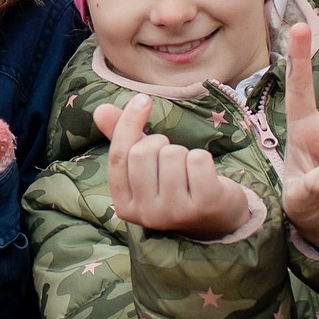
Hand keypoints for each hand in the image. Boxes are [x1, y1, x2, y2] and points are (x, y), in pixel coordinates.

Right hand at [91, 94, 256, 237]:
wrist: (217, 219)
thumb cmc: (176, 186)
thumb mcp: (146, 167)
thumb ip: (123, 140)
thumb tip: (100, 110)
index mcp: (125, 205)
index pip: (118, 157)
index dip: (128, 123)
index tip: (142, 100)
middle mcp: (147, 214)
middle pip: (142, 153)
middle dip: (159, 142)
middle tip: (171, 155)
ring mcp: (175, 212)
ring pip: (172, 154)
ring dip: (183, 153)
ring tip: (188, 171)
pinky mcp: (205, 205)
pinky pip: (197, 159)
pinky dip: (203, 158)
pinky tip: (205, 176)